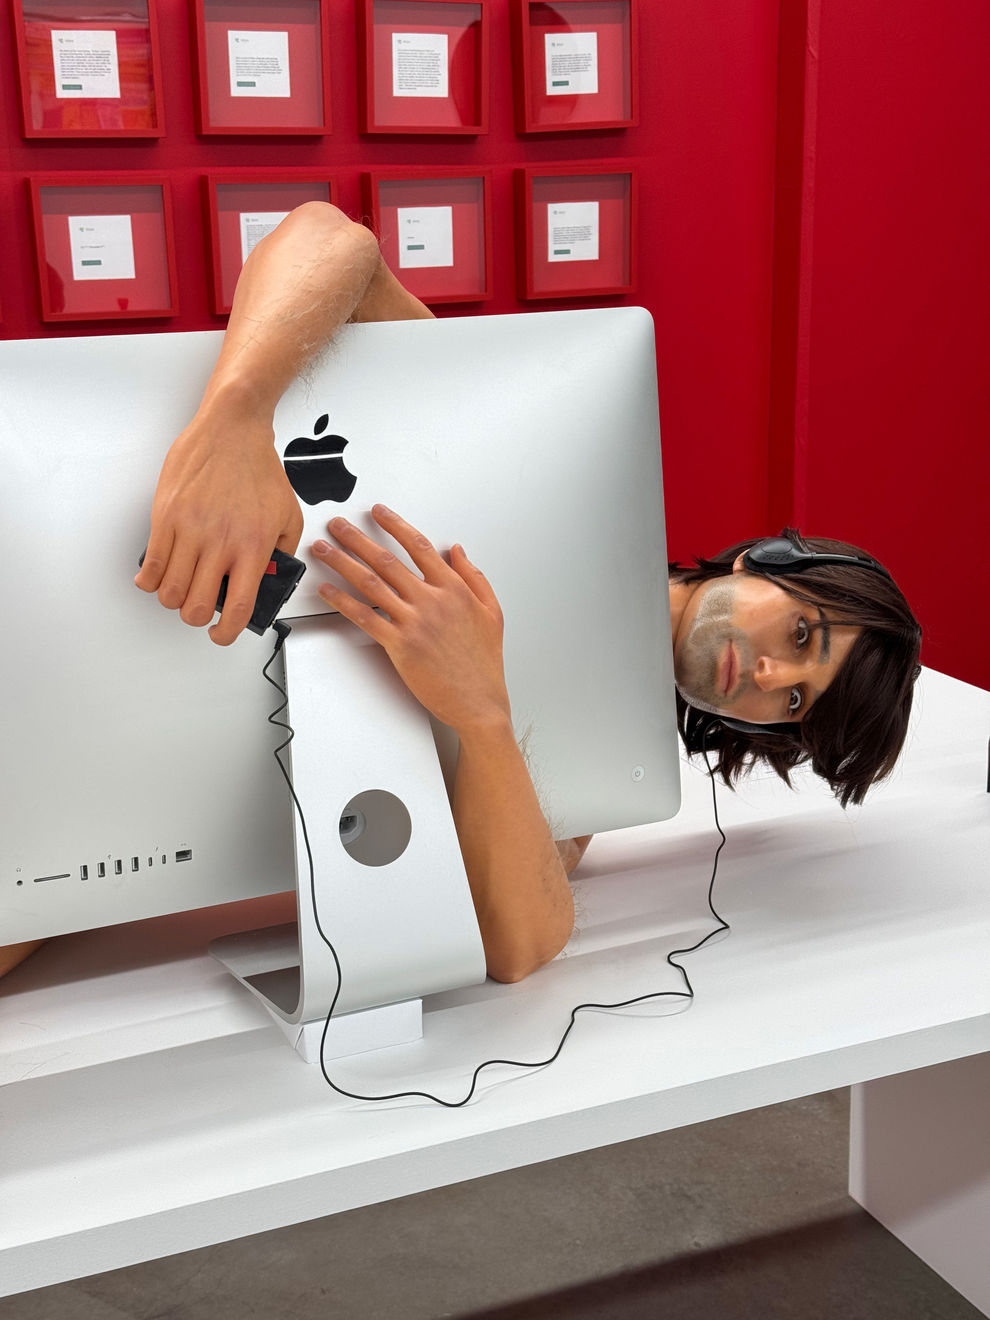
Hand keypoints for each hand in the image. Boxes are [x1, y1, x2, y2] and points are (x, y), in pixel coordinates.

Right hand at [134, 410, 303, 645]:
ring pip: (169, 591)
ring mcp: (190, 530)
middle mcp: (220, 542)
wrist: (232, 429)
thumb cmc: (259, 469)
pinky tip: (159, 576)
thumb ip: (282, 553)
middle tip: (201, 607)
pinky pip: (150, 564)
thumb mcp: (289, 515)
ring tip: (183, 590)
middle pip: (196, 607)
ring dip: (174, 600)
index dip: (226, 632)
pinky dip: (150, 580)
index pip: (239, 607)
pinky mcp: (166, 516)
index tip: (222, 634)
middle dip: (197, 617)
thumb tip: (268, 580)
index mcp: (253, 547)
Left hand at [311, 506, 509, 735]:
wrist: (479, 701)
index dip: (396, 525)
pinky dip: (342, 601)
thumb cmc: (484, 662)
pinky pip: (364, 617)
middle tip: (338, 525)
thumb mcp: (492, 612)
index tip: (379, 513)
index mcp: (454, 589)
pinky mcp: (399, 645)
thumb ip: (474, 577)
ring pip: (370, 583)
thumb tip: (457, 552)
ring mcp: (414, 622)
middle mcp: (432, 601)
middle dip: (357, 538)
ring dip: (342, 562)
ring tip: (324, 549)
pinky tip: (327, 590)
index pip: (419, 546)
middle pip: (387, 559)